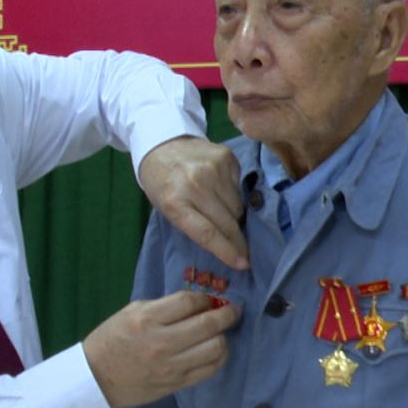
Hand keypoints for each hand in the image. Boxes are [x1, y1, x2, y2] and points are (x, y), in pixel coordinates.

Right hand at [84, 290, 240, 407]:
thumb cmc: (112, 340)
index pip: (189, 302)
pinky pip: (209, 370)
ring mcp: (171, 366)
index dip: (206, 298)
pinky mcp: (176, 384)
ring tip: (221, 333)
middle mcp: (162, 342)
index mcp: (147, 319)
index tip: (211, 299)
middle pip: (208, 324)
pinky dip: (219, 358)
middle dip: (228, 314)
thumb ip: (163, 306)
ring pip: (215, 349)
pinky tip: (216, 351)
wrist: (96, 378)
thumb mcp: (131, 312)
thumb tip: (196, 303)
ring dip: (224, 337)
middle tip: (234, 311)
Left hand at [139, 136, 247, 269]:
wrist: (162, 143)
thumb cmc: (162, 183)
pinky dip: (234, 195)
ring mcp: (213, 169)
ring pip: (237, 206)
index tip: (242, 264)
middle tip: (245, 252)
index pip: (207, 233)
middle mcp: (196, 185)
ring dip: (235, 216)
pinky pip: (239, 188)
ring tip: (225, 215)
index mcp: (175, 202)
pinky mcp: (226, 157)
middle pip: (228, 222)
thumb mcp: (167, 209)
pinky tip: (221, 191)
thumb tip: (226, 244)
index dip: (228, 251)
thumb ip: (193, 225)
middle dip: (238, 241)